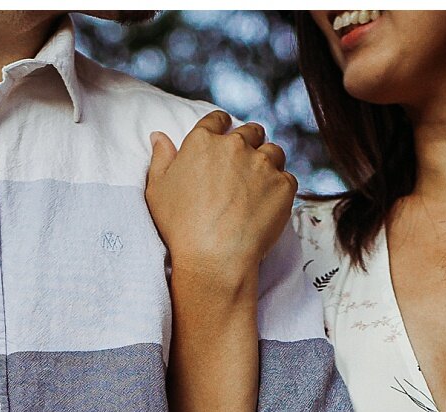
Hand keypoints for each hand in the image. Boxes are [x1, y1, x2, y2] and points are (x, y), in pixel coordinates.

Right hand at [145, 109, 297, 293]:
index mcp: (204, 142)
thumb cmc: (181, 227)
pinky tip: (270, 203)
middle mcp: (236, 146)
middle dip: (250, 141)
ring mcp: (262, 164)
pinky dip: (281, 188)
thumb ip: (160, 158)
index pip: (218, 120)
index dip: (223, 125)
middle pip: (251, 131)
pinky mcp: (283, 185)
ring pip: (273, 152)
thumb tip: (159, 136)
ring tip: (261, 183)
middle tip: (246, 162)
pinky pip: (288, 178)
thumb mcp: (157, 190)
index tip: (226, 132)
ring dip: (268, 162)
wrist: (214, 257)